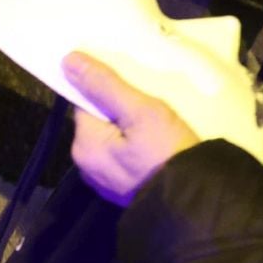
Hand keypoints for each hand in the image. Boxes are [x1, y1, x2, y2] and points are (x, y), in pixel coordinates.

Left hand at [63, 51, 200, 206]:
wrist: (195, 202)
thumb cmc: (166, 152)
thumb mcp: (140, 111)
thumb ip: (104, 85)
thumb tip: (68, 60)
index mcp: (83, 145)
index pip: (86, 102)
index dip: (107, 91)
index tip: (132, 89)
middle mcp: (86, 165)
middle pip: (99, 121)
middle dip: (121, 111)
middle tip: (151, 109)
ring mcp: (105, 181)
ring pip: (113, 139)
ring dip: (130, 130)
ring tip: (158, 126)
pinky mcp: (124, 190)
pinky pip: (124, 157)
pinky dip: (137, 148)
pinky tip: (157, 147)